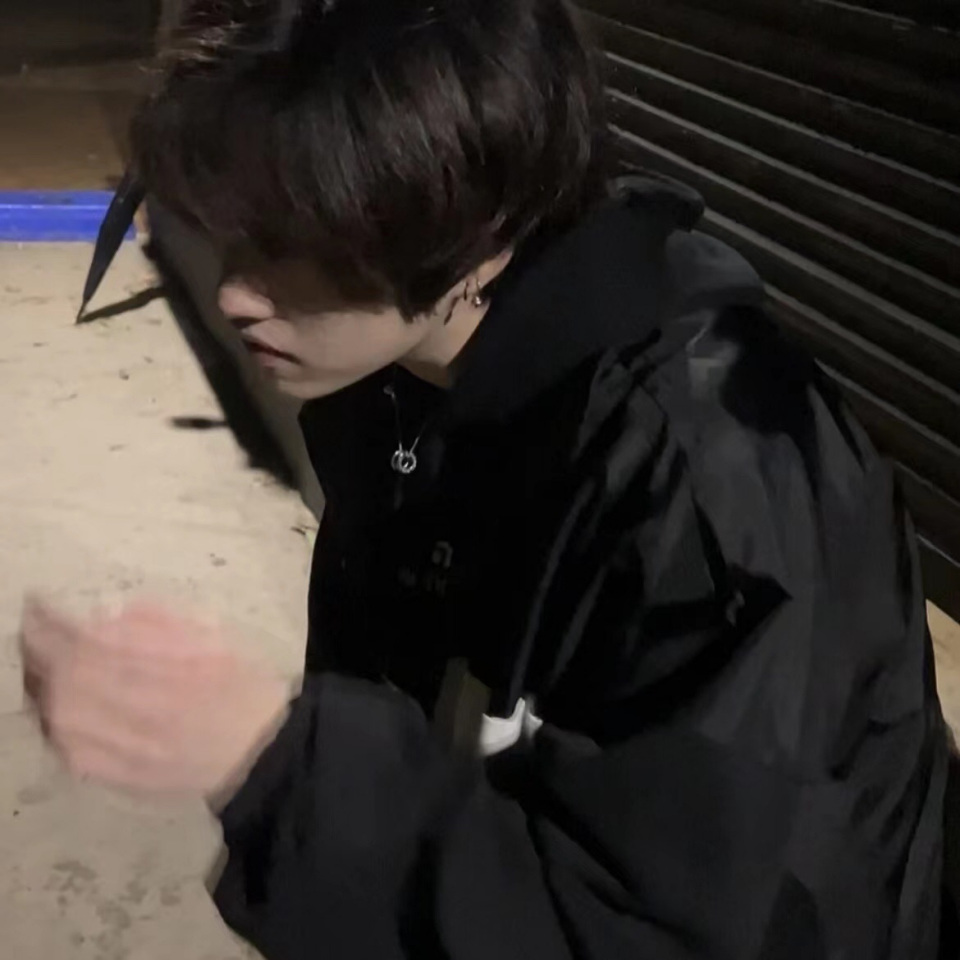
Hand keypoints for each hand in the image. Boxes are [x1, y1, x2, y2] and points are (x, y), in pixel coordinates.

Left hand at [20, 598, 290, 805]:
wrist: (258, 751)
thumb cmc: (239, 684)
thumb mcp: (210, 633)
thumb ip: (157, 619)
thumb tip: (103, 612)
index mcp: (160, 662)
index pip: (85, 636)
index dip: (53, 618)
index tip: (39, 602)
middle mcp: (131, 703)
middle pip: (60, 672)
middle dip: (38, 647)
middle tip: (34, 630)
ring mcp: (113, 744)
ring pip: (54, 708)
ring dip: (40, 680)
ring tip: (41, 662)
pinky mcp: (107, 773)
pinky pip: (62, 743)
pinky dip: (51, 717)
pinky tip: (58, 703)